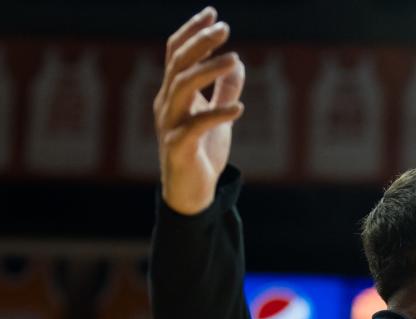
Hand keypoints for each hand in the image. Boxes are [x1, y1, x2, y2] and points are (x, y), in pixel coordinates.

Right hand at [153, 6, 245, 214]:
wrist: (191, 194)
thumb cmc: (202, 153)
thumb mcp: (217, 117)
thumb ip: (224, 90)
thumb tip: (238, 62)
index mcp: (172, 94)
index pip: (175, 53)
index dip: (192, 31)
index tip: (212, 13)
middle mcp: (166, 104)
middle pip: (178, 63)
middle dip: (200, 42)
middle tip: (224, 27)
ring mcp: (170, 125)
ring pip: (183, 86)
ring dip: (209, 70)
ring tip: (235, 59)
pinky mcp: (179, 147)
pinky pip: (197, 125)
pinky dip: (218, 114)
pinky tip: (239, 108)